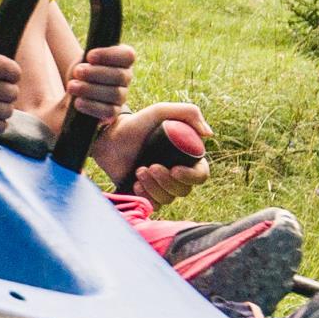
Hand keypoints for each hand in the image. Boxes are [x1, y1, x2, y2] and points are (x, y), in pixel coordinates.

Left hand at [65, 43, 135, 130]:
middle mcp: (126, 77)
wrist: (73, 91)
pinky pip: (108, 111)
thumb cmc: (81, 69)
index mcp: (122, 60)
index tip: (89, 56)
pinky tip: (78, 102)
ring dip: (90, 89)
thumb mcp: (84, 57)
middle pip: (119, 75)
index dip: (109, 55)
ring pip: (114, 94)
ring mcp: (122, 96)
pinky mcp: (114, 113)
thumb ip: (91, 53)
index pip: (128, 55)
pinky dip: (91, 106)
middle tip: (77, 71)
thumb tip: (90, 56)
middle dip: (95, 73)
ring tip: (72, 86)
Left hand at [96, 101, 211, 200]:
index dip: (191, 176)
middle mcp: (177, 174)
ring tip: (138, 171)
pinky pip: (154, 206)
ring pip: (169, 199)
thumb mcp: (161, 111)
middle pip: (184, 190)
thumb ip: (188, 113)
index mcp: (186, 158)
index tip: (174, 169)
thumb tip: (208, 134)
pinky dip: (146, 196)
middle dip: (166, 181)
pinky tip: (135, 184)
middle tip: (149, 166)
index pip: (200, 175)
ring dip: (154, 187)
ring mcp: (162, 186)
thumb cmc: (137, 124)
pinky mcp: (147, 195)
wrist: (110, 139)